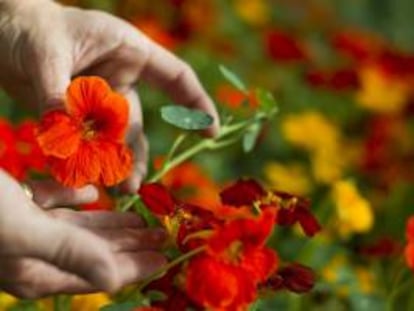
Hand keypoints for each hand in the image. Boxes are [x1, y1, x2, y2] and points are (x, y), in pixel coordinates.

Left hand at [0, 0, 219, 191]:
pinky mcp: (80, 113)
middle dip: (135, 154)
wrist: (0, 31)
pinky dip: (90, 159)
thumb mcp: (46, 56)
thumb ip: (58, 96)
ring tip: (118, 190)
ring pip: (115, 137)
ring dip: (116, 163)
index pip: (175, 76)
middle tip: (130, 184)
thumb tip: (66, 136)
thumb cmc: (27, 27)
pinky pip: (91, 141)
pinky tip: (88, 178)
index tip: (211, 132)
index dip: (197, 103)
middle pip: (137, 121)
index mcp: (128, 51)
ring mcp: (100, 97)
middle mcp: (120, 77)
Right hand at [0, 171, 165, 297]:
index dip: (134, 267)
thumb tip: (113, 279)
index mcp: (37, 271)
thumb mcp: (24, 231)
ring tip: (141, 221)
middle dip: (132, 245)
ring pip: (79, 229)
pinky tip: (92, 194)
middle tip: (162, 236)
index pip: (99, 273)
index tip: (164, 260)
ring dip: (112, 224)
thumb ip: (69, 252)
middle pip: (95, 252)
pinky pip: (55, 204)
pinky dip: (74, 199)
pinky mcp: (17, 205)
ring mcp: (26, 230)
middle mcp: (34, 255)